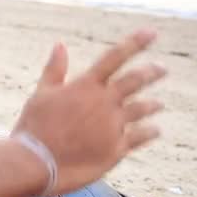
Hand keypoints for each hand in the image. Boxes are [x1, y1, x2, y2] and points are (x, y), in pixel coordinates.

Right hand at [12, 29, 165, 194]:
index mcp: (86, 86)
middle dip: (152, 72)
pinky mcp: (116, 149)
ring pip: (142, 109)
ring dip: (153, 104)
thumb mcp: (41, 94)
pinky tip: (155, 130)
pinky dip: (149, 132)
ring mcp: (113, 126)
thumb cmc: (34, 128)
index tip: (151, 32)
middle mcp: (104, 102)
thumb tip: (60, 45)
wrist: (35, 163)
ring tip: (159, 104)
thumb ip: (55, 69)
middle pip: (136, 81)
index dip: (135, 43)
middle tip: (162, 69)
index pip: (115, 57)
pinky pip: (140, 137)